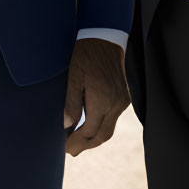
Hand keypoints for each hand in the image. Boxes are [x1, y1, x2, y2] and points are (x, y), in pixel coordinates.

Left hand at [64, 38, 128, 155]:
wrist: (105, 37)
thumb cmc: (85, 54)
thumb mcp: (73, 75)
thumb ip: (70, 101)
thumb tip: (66, 125)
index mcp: (102, 99)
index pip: (89, 131)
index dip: (76, 142)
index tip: (64, 148)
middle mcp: (116, 103)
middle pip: (101, 135)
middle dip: (86, 145)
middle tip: (70, 151)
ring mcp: (122, 100)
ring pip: (109, 129)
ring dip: (94, 139)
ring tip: (78, 144)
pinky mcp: (124, 97)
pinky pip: (113, 119)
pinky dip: (101, 127)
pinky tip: (90, 127)